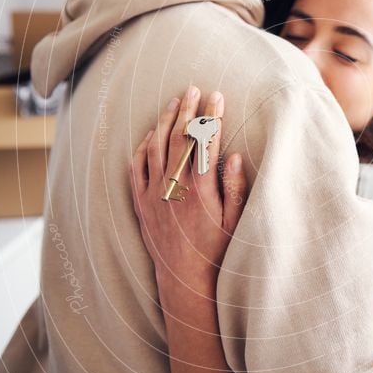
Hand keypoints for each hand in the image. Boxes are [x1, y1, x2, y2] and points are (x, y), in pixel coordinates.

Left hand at [130, 86, 246, 298]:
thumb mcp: (236, 223)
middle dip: (187, 110)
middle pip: (178, 138)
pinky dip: (143, 147)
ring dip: (164, 121)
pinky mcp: (141, 205)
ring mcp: (154, 195)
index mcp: (200, 191)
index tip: (218, 97)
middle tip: (194, 88)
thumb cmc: (216, 254)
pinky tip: (150, 134)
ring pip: (155, 147)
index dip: (211, 116)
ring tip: (174, 101)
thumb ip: (235, 188)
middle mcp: (173, 189)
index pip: (205, 142)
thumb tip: (234, 156)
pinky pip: (137, 168)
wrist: (185, 283)